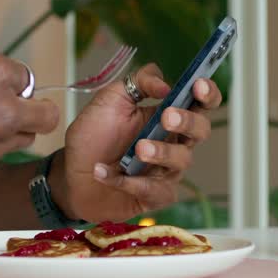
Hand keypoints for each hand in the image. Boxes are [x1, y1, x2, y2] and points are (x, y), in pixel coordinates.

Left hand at [54, 63, 222, 221]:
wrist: (70, 172)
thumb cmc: (93, 136)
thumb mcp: (110, 99)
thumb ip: (138, 82)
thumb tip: (165, 84)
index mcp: (167, 115)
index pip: (199, 102)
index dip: (207, 93)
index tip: (198, 85)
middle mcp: (173, 142)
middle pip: (200, 130)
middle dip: (188, 122)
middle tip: (167, 118)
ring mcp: (166, 170)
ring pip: (182, 161)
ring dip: (161, 152)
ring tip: (137, 149)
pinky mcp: (155, 195)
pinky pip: (157, 190)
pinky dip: (131, 182)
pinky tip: (106, 172)